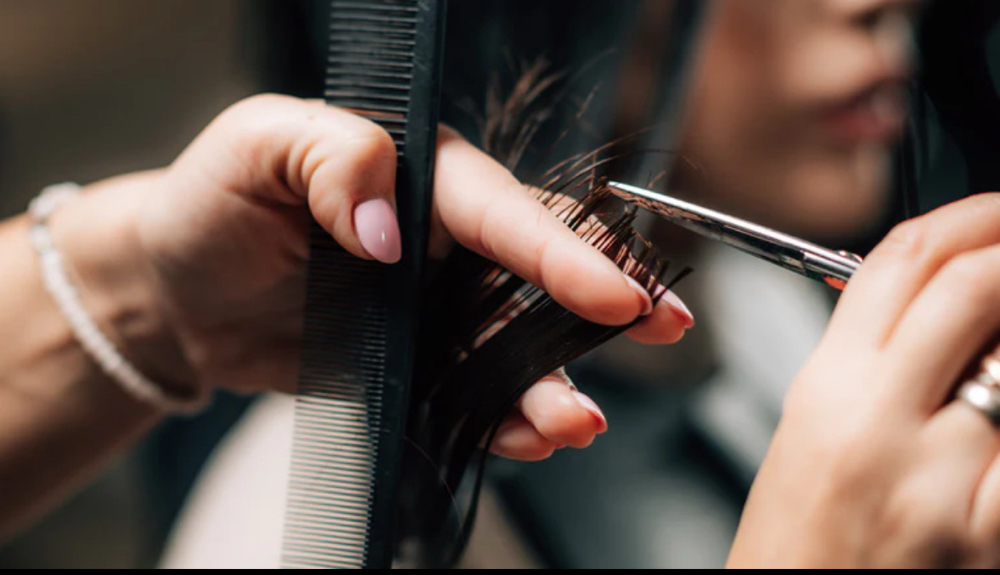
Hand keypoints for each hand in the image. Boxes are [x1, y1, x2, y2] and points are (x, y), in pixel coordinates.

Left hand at [53, 95, 694, 461]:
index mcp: (420, 175)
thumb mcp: (258, 146)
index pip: (503, 207)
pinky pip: (470, 390)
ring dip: (551, 382)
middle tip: (658, 327)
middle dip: (601, 304)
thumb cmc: (216, 203)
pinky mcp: (412, 360)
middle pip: (535, 272)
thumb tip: (389, 234)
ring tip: (575, 423)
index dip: (563, 249)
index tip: (614, 289)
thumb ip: (335, 160)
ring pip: (512, 343)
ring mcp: (431, 306)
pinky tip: (530, 436)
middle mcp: (441, 239)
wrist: (178, 290)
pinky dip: (502, 417)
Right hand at [728, 193, 999, 567]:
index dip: (965, 217)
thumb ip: (870, 360)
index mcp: (824, 395)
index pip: (900, 262)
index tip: (993, 213)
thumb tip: (944, 306)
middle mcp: (881, 427)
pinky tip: (999, 417)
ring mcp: (946, 482)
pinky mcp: (990, 531)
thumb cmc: (797, 553)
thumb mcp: (811, 436)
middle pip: (970, 286)